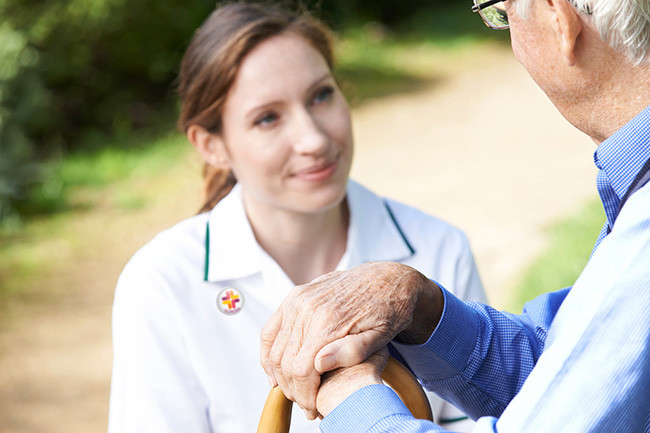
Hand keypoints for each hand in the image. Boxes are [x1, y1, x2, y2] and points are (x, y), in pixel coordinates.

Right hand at [260, 261, 442, 418]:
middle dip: (293, 390)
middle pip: (285, 362)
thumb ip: (352, 351)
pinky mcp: (294, 297)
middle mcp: (307, 307)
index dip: (304, 395)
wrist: (386, 279)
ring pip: (274, 349)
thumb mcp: (381, 336)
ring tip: (295, 392)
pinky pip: (270, 330)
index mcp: (328, 319)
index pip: (301, 369)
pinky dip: (268, 353)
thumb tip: (320, 364)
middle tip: (307, 406)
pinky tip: (275, 372)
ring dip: (280, 376)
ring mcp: (297, 300)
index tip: (313, 410)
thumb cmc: (388, 310)